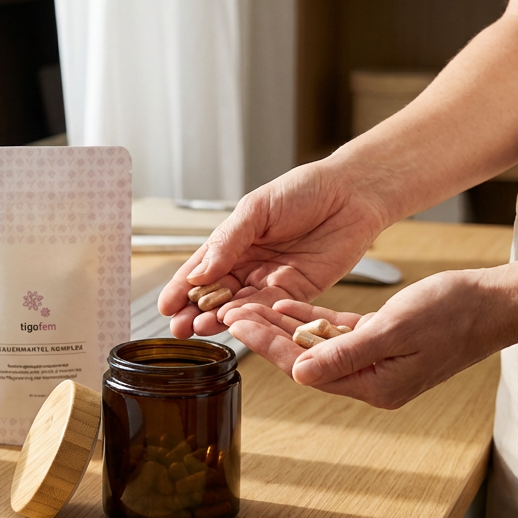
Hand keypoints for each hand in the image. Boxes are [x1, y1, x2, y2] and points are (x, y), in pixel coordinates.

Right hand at [157, 158, 388, 336]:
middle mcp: (250, 263)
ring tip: (198, 328)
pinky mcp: (297, 291)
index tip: (165, 305)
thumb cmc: (304, 190)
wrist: (352, 193)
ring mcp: (272, 279)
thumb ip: (229, 241)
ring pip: (239, 305)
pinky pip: (270, 308)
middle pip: (216, 293)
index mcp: (234, 240)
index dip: (182, 287)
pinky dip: (251, 316)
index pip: (201, 268)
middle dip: (195, 311)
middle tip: (178, 327)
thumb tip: (200, 271)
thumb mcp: (257, 208)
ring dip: (218, 318)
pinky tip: (232, 322)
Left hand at [223, 267, 503, 408]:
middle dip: (268, 335)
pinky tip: (288, 304)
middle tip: (232, 312)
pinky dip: (313, 319)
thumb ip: (345, 353)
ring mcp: (377, 361)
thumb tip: (299, 373)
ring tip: (251, 307)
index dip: (269, 346)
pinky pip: (338, 332)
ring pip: (318, 343)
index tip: (239, 325)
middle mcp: (372, 379)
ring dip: (285, 325)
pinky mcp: (382, 341)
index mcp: (375, 385)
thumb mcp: (394, 330)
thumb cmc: (453, 314)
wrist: (493, 304)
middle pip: (305, 358)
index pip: (306, 368)